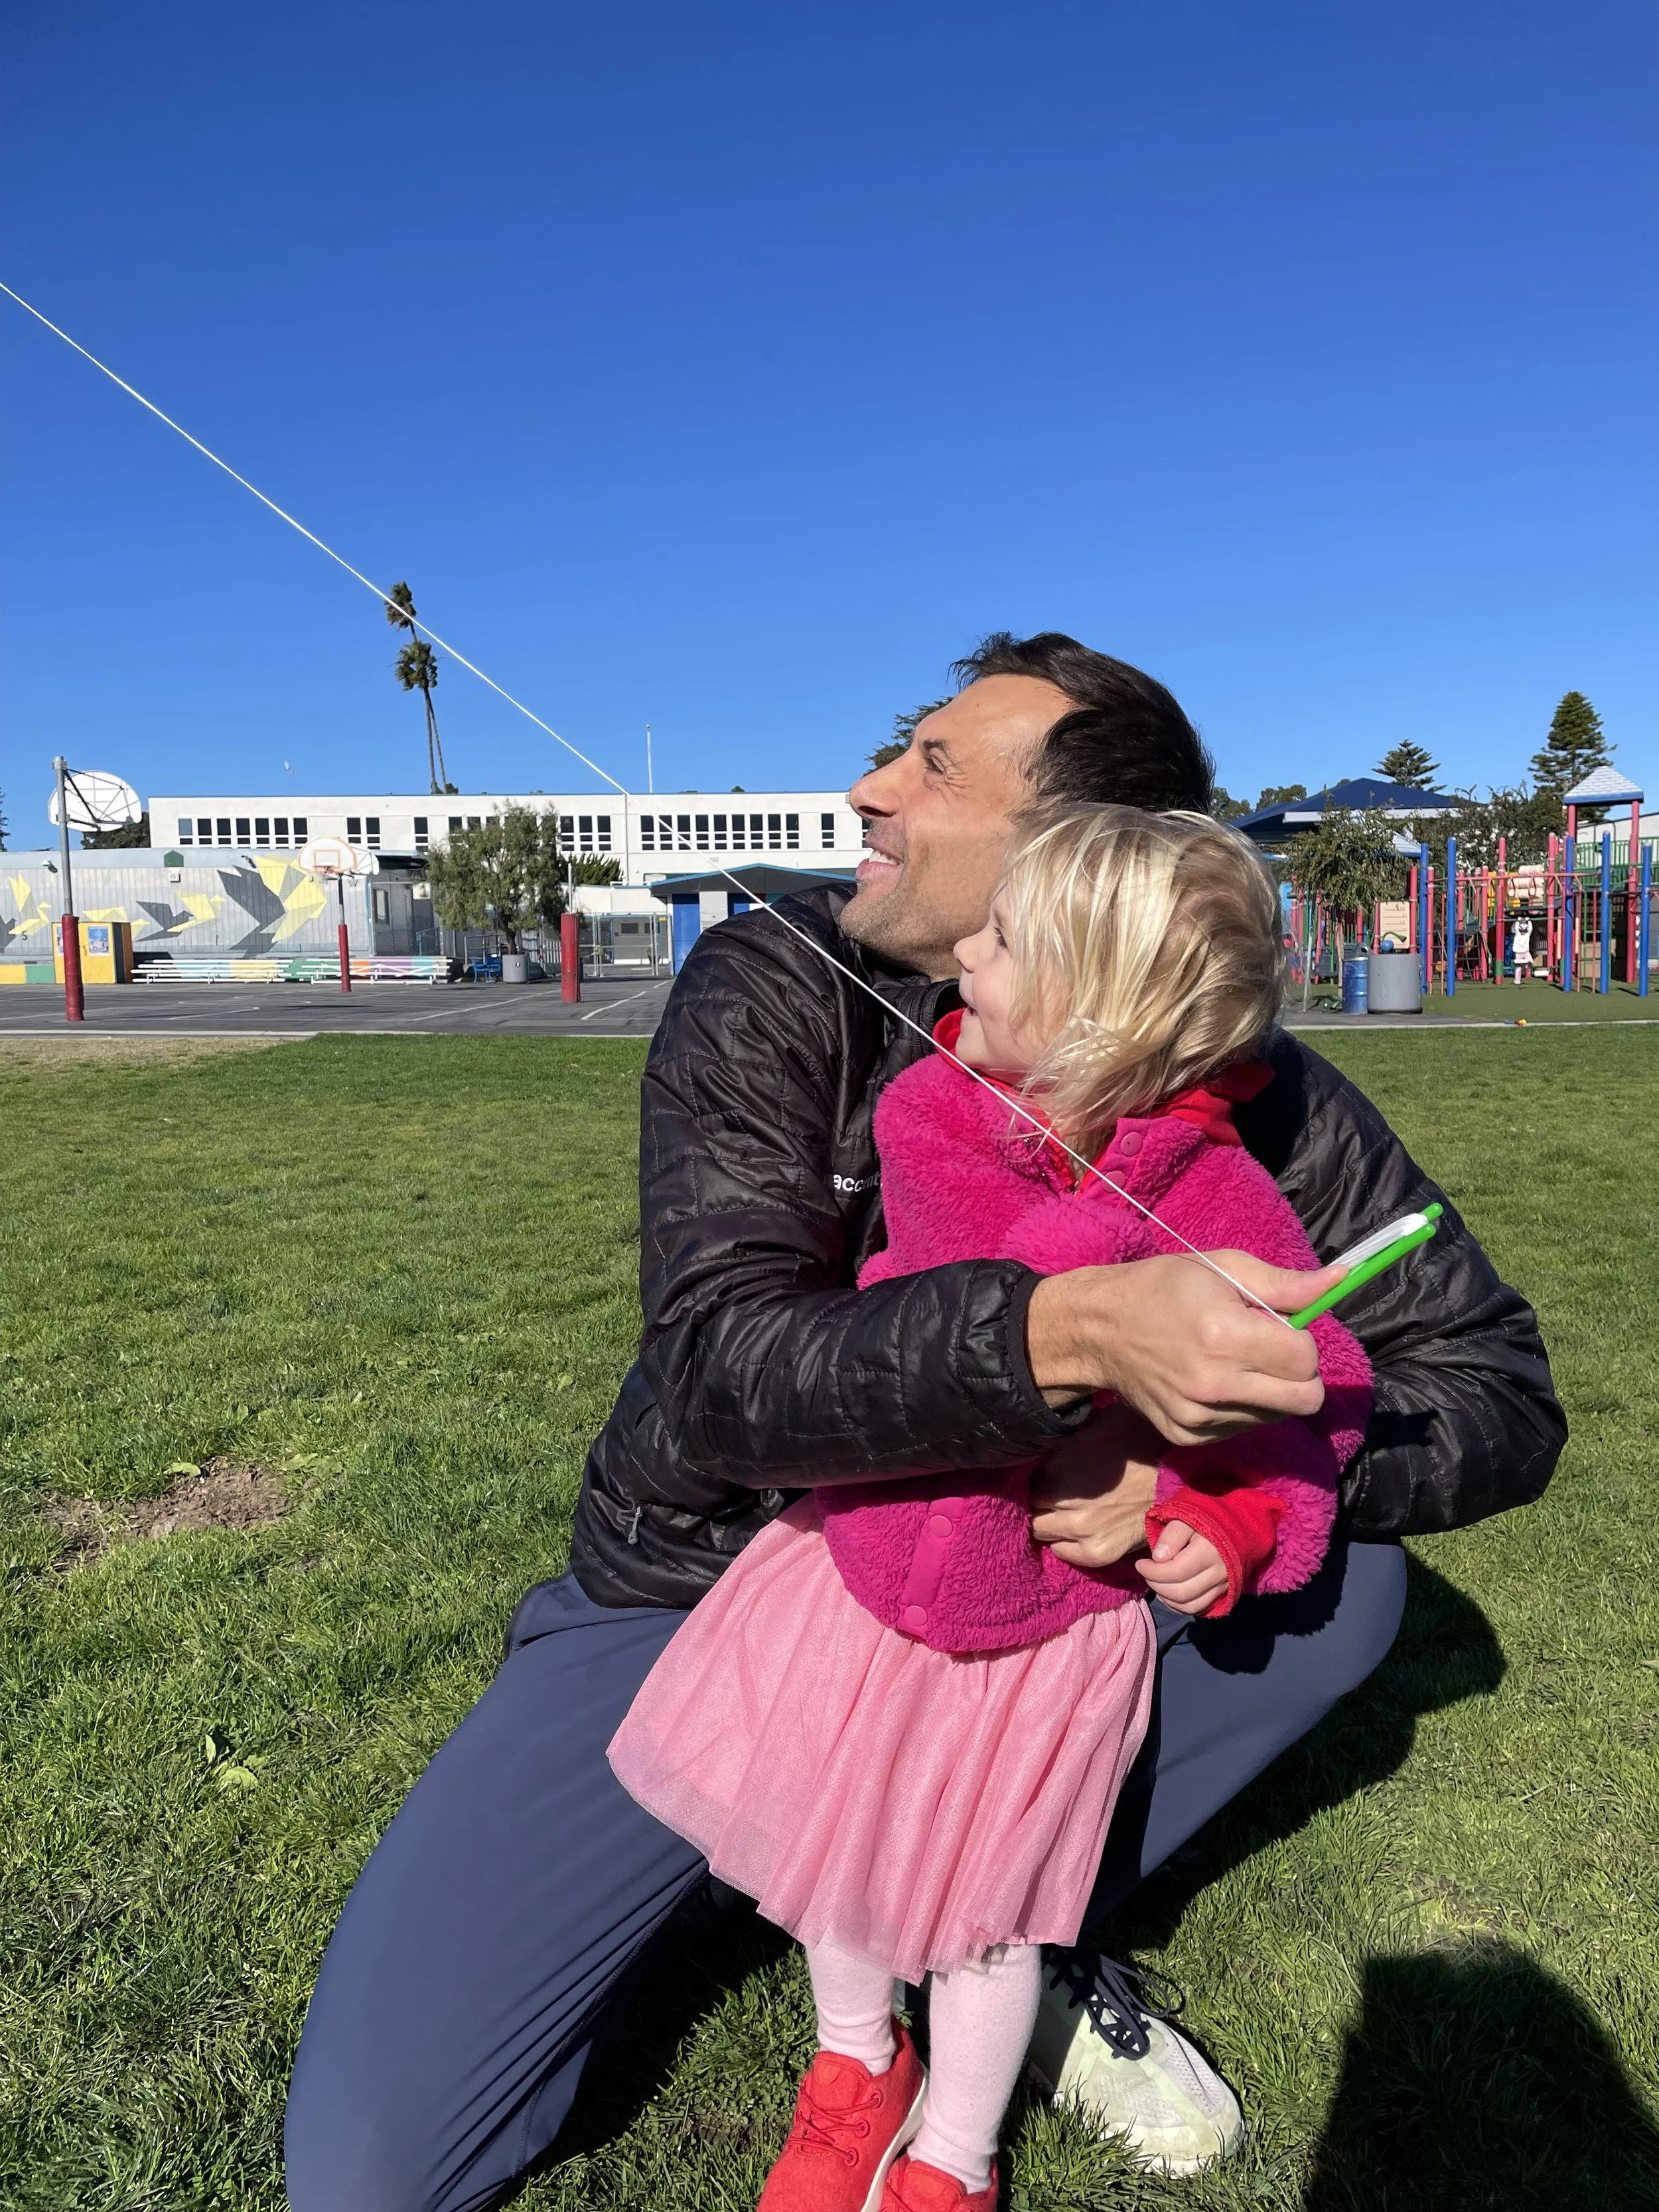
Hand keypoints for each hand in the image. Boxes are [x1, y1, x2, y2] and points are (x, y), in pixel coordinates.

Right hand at [1025, 1250, 1344, 1447]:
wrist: (1100, 1329)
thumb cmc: (1165, 1288)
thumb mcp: (1224, 1269)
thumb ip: (1286, 1284)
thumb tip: (1341, 1280)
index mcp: (1224, 1335)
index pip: (1306, 1360)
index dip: (1301, 1341)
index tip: (1278, 1327)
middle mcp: (1213, 1384)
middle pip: (1304, 1400)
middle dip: (1299, 1375)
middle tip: (1270, 1351)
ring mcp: (1198, 1416)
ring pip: (1276, 1416)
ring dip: (1270, 1391)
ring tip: (1234, 1362)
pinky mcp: (1186, 1436)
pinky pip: (1243, 1428)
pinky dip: (1242, 1407)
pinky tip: (1215, 1382)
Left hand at [1030, 1403, 1161, 1568]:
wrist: (1174, 1475)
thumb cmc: (1134, 1443)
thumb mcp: (1090, 1429)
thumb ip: (1059, 1446)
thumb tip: (1038, 1453)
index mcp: (1060, 1468)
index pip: (1028, 1482)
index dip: (1039, 1478)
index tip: (1049, 1476)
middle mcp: (1066, 1502)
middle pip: (1033, 1508)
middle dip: (1042, 1501)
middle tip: (1059, 1495)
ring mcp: (1083, 1530)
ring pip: (1043, 1531)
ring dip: (1052, 1522)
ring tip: (1068, 1512)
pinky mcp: (1099, 1552)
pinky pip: (1065, 1553)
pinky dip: (1066, 1543)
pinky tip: (1075, 1532)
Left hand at [1136, 1521, 1228, 1615]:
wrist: (1239, 1524)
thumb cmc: (1208, 1517)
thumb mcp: (1187, 1517)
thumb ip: (1172, 1535)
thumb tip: (1158, 1557)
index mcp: (1210, 1552)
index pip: (1175, 1572)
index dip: (1152, 1572)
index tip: (1140, 1564)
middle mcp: (1220, 1573)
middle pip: (1181, 1592)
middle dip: (1157, 1585)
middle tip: (1146, 1573)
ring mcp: (1224, 1586)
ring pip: (1190, 1605)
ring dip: (1167, 1598)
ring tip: (1156, 1582)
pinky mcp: (1224, 1593)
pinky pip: (1200, 1609)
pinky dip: (1180, 1606)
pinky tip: (1169, 1593)